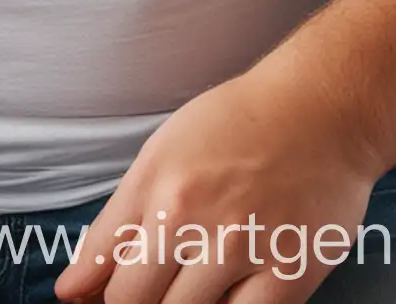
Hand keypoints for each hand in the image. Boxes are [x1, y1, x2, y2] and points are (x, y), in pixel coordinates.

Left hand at [54, 74, 382, 303]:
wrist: (320, 111)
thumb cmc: (241, 124)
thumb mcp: (164, 152)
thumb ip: (119, 221)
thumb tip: (75, 287)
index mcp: (155, 182)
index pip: (100, 263)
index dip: (89, 293)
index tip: (86, 300)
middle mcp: (190, 217)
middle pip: (133, 301)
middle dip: (131, 303)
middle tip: (148, 288)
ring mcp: (239, 250)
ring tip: (191, 283)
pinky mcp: (287, 277)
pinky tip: (225, 296)